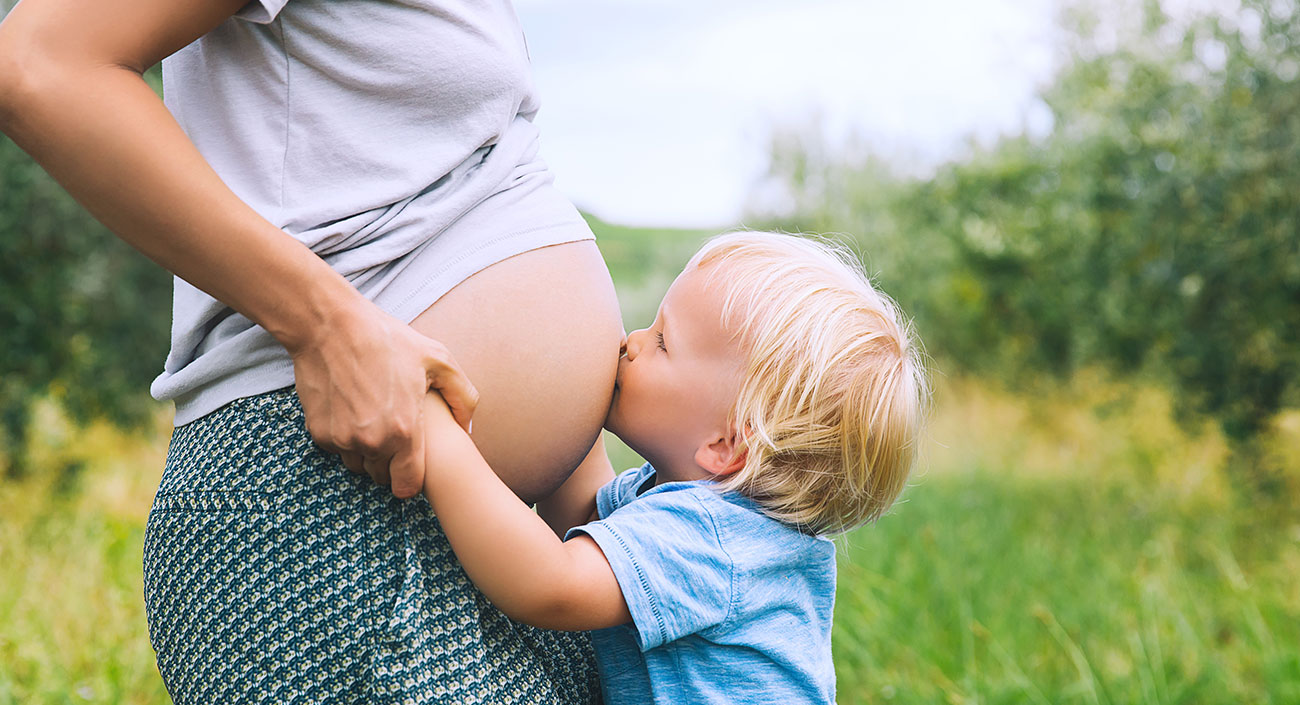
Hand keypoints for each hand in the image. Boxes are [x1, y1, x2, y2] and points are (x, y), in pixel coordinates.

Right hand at [288, 300, 477, 497]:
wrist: (330, 325)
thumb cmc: (387, 340)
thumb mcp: (438, 359)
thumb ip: (463, 397)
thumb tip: (469, 428)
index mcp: (404, 430)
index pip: (407, 487)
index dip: (412, 479)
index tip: (412, 462)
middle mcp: (371, 442)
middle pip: (382, 477)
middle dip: (390, 462)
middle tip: (394, 431)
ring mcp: (341, 439)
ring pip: (358, 465)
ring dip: (366, 452)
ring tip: (374, 418)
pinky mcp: (319, 432)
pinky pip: (337, 448)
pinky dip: (345, 437)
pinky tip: (353, 409)